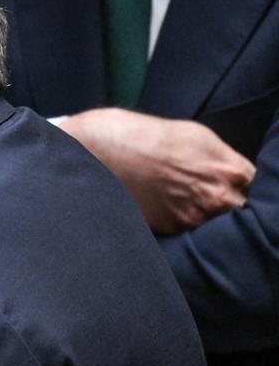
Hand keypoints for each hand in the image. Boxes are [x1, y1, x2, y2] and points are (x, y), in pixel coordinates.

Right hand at [60, 108, 255, 233]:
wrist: (108, 148)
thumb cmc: (152, 137)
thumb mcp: (201, 137)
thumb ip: (229, 161)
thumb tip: (244, 179)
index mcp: (228, 171)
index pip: (257, 190)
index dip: (248, 189)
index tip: (239, 188)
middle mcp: (214, 199)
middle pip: (240, 212)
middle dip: (231, 204)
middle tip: (210, 193)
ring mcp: (191, 216)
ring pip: (213, 224)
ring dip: (206, 214)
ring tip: (182, 195)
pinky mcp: (169, 228)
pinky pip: (186, 229)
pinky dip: (181, 219)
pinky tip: (166, 201)